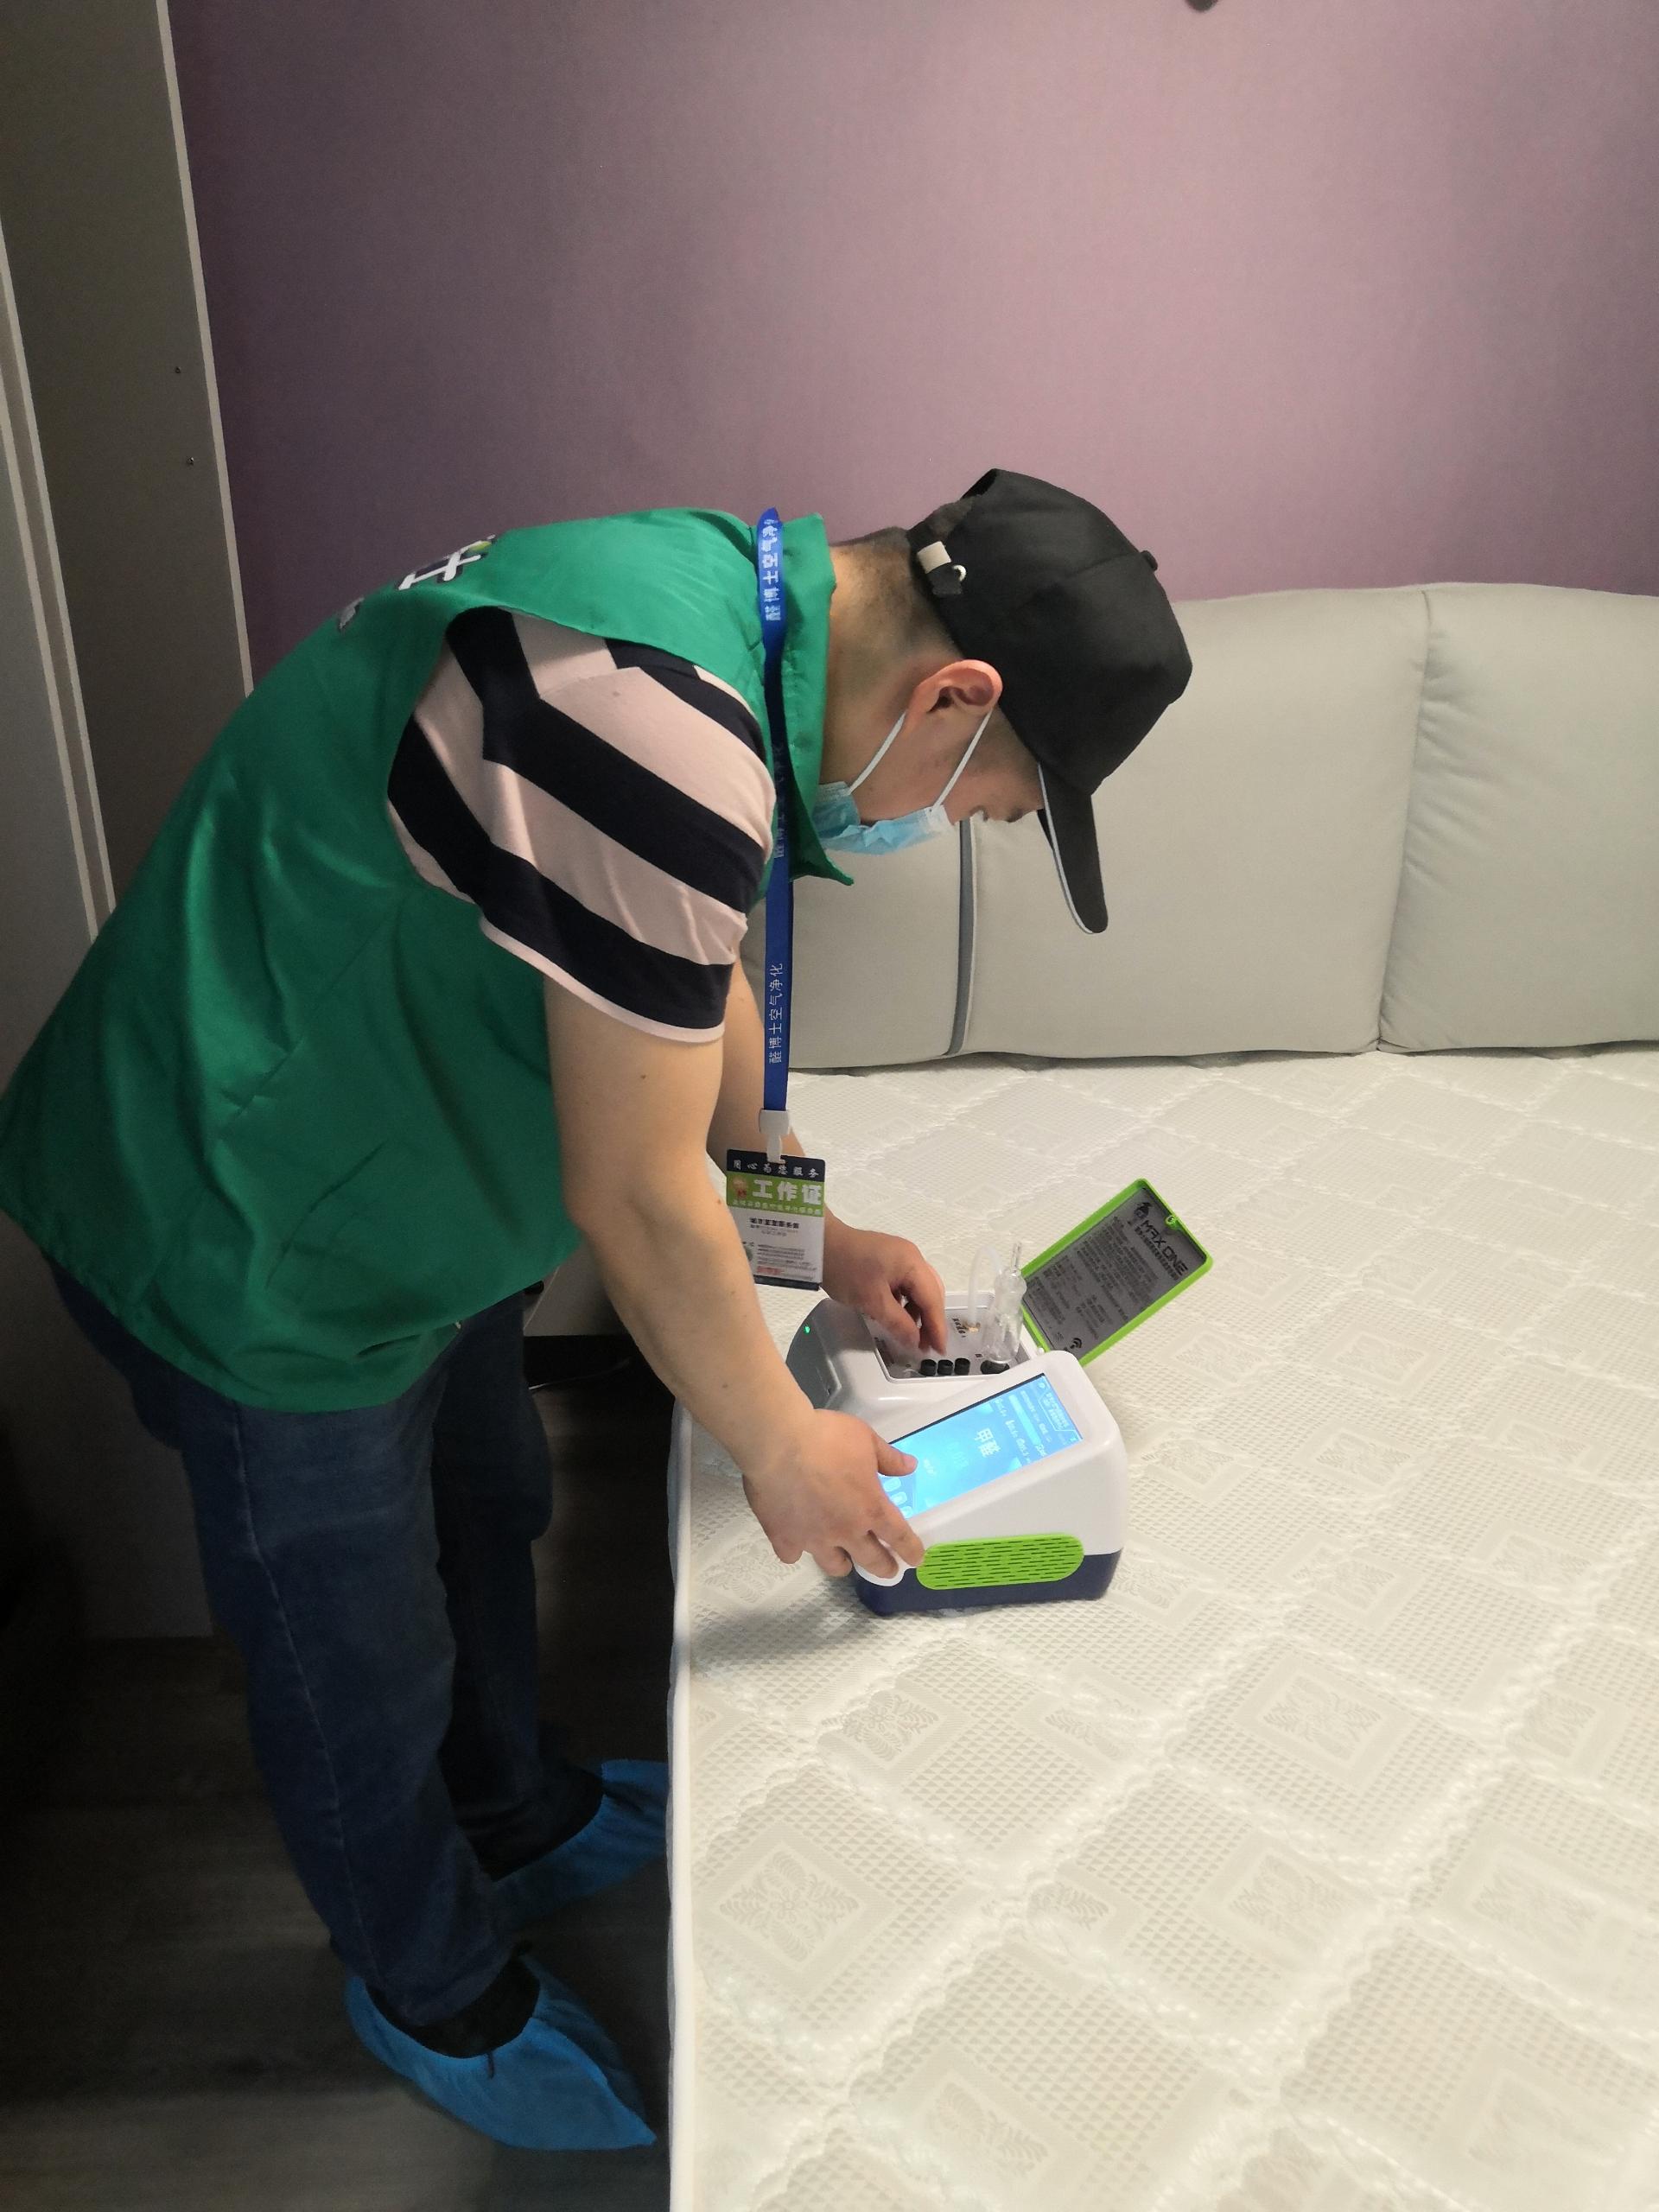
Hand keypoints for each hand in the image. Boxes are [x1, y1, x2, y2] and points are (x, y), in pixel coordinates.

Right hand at [743, 1408, 925, 1578]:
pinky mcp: (784, 1537)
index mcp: (871, 1507)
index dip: (911, 1550)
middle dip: (884, 1568)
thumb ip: (889, 1457)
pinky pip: (793, 1556)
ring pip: (834, 1565)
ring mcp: (813, 1538)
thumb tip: (910, 1466)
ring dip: (844, 1564)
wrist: (778, 1442)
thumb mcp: (866, 1438)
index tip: (916, 1558)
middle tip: (889, 1570)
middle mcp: (846, 1531)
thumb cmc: (827, 1437)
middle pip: (872, 1560)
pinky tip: (797, 1543)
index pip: (900, 1537)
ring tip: (845, 1562)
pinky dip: (797, 1551)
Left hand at [821, 1221, 946, 1354]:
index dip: (937, 1327)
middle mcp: (912, 1257)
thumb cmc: (846, 1271)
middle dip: (930, 1320)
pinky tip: (898, 1316)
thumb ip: (898, 1323)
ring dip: (917, 1311)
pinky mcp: (887, 1259)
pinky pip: (905, 1283)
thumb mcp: (872, 1301)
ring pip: (918, 1288)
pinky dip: (905, 1301)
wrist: (818, 1244)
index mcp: (913, 1263)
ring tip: (911, 1334)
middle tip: (927, 1345)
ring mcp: (900, 1256)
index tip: (940, 1350)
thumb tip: (915, 1341)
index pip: (932, 1299)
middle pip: (930, 1292)